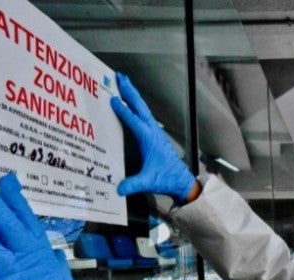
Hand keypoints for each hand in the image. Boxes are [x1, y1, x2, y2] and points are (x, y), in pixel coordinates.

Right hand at [110, 72, 196, 203]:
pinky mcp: (155, 135)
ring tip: (123, 82)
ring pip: (142, 108)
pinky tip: (131, 103)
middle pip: (139, 107)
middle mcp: (152, 131)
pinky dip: (136, 105)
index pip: (134, 121)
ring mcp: (155, 132)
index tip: (112, 99)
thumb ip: (133, 184)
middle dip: (129, 91)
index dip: (123, 110)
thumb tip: (119, 189)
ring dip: (133, 95)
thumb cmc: (165, 178)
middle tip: (119, 76)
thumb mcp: (148, 182)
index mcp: (149, 139)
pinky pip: (144, 115)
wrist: (180, 180)